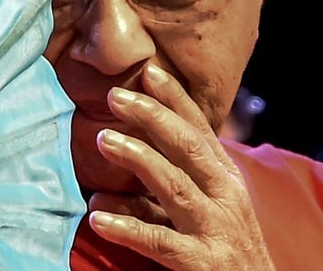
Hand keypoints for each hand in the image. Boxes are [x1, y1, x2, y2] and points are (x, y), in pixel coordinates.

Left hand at [87, 64, 274, 269]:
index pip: (199, 130)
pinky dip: (128, 228)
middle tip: (115, 95)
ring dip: (139, 159)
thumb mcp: (198, 214)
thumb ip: (156, 199)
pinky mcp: (203, 263)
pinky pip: (161, 242)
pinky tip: (98, 218)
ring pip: (176, 186)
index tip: (149, 71)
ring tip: (103, 140)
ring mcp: (215, 229)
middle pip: (188, 148)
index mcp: (224, 178)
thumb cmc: (223, 250)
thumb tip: (102, 193)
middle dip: (152, 117)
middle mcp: (225, 197)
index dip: (175, 99)